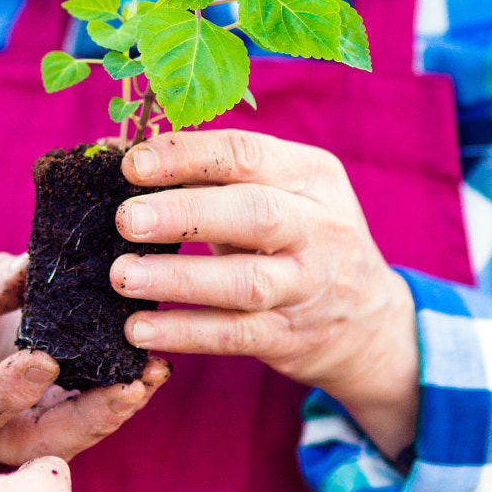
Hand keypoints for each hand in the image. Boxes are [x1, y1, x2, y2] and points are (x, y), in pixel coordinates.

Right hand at [0, 245, 168, 465]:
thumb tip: (34, 270)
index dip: (9, 389)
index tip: (45, 361)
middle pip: (33, 442)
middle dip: (87, 418)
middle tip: (131, 387)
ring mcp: (11, 427)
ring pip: (66, 436)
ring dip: (112, 409)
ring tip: (153, 373)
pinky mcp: (40, 412)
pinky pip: (80, 412)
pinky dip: (114, 394)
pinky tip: (149, 367)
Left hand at [107, 130, 420, 457]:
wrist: (368, 317)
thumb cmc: (297, 235)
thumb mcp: (280, 191)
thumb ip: (214, 176)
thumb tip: (124, 159)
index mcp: (311, 174)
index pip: (247, 154)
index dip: (187, 156)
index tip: (130, 166)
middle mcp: (319, 226)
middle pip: (255, 214)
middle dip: (186, 215)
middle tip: (126, 219)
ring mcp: (308, 286)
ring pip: (245, 282)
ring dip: (179, 279)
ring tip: (122, 275)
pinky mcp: (291, 337)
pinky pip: (234, 335)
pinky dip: (184, 332)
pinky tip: (139, 330)